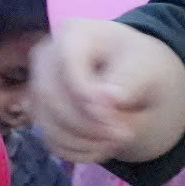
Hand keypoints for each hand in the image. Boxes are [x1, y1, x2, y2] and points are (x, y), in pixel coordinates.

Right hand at [31, 21, 183, 164]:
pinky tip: (104, 145)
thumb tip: (110, 99)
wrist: (134, 78)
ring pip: (49, 124)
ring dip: (87, 141)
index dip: (85, 93)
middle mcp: (46, 58)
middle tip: (124, 135)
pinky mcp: (42, 116)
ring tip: (118, 140)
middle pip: (50, 97)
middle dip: (88, 123)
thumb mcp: (146, 66)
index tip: (114, 115)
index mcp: (73, 34)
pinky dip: (81, 151)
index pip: (66, 63)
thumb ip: (129, 81)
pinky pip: (53, 142)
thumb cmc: (139, 65)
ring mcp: (39, 88)